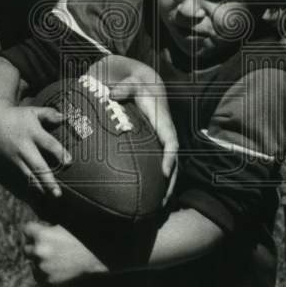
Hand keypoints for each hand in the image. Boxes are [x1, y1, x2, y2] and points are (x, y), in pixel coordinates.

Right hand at [0, 105, 70, 198]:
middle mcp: (24, 147)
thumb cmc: (17, 117)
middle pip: (38, 166)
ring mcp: (16, 158)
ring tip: (51, 197)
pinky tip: (38, 196)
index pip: (48, 144)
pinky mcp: (11, 164)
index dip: (59, 153)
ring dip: (40, 187)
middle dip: (48, 180)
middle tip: (58, 194)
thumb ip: (49, 114)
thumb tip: (65, 117)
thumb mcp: (32, 112)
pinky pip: (21, 178)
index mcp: (32, 133)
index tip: (69, 162)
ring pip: (29, 176)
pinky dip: (29, 188)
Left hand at [21, 221, 105, 283]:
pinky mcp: (47, 279)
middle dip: (34, 245)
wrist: (94, 256)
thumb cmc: (81, 236)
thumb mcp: (64, 223)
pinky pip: (38, 274)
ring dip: (39, 259)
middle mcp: (39, 251)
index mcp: (42, 235)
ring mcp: (42, 267)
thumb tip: (40, 218)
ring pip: (32, 262)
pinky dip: (43, 270)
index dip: (34, 229)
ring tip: (53, 256)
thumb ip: (48, 222)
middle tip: (47, 245)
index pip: (26, 229)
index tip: (40, 230)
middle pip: (26, 248)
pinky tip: (54, 265)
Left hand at [87, 55, 178, 198]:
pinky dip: (156, 180)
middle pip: (173, 160)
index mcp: (161, 119)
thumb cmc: (134, 80)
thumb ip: (124, 87)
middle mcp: (163, 131)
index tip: (164, 173)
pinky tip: (146, 195)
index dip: (169, 157)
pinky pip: (157, 162)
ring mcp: (158, 138)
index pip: (170, 141)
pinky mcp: (151, 142)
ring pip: (168, 165)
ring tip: (156, 208)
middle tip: (161, 204)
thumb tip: (112, 93)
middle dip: (170, 182)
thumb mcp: (131, 79)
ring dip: (166, 186)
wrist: (139, 78)